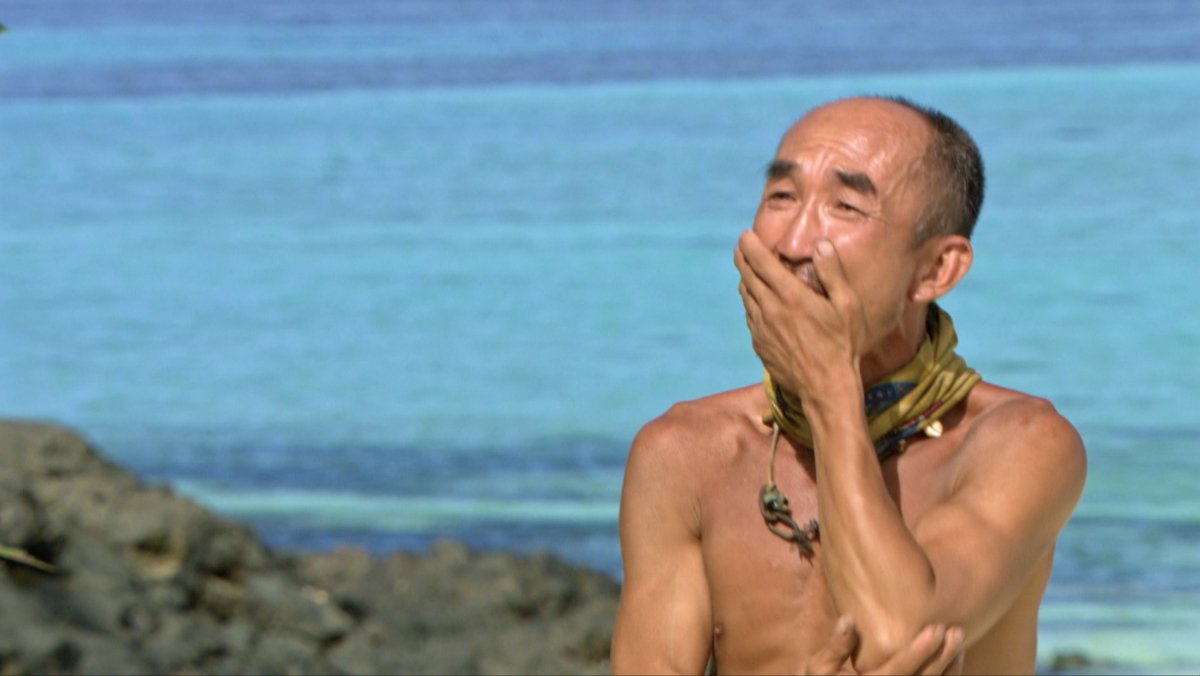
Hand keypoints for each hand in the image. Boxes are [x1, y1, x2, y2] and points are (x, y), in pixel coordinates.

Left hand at [734, 231, 867, 402]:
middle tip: (741, 248)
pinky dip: (750, 304)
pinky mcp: (760, 344)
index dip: (750, 246)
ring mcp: (761, 329)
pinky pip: (750, 317)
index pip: (761, 263)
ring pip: (746, 297)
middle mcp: (770, 310)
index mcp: (790, 296)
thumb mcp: (847, 306)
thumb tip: (821, 245)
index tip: (744, 235)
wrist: (826, 388)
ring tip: (747, 272)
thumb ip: (833, 273)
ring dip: (745, 280)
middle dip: (742, 258)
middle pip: (747, 277)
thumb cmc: (843, 346)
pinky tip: (756, 303)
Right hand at [802, 616, 964, 674]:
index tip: (936, 629)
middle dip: (942, 657)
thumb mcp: (818, 668)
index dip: (920, 651)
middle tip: (957, 632)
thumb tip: (849, 619)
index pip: (900, 670)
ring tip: (959, 644)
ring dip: (949, 668)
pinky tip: (953, 660)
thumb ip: (835, 646)